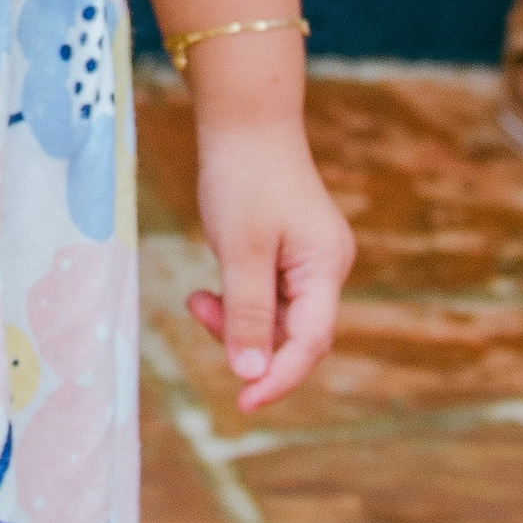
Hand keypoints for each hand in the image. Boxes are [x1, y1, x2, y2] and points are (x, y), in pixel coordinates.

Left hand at [185, 115, 353, 414]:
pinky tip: (210, 289)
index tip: (242, 403)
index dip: (277, 378)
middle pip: (293, 334)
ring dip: (236, 319)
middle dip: (246, 340)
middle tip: (198, 310)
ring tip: (196, 298)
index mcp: (326, 267)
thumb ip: (248, 313)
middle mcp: (326, 267)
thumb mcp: (240, 250)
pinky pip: (267, 295)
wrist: (243, 119)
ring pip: (276, 317)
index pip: (309, 343)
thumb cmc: (243, 178)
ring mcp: (309, 259)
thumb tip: (251, 373)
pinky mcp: (289, 252)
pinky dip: (237, 300)